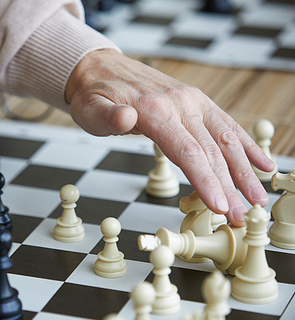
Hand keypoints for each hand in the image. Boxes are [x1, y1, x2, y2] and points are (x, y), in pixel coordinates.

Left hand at [65, 49, 274, 225]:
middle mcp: (180, 103)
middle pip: (211, 151)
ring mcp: (192, 101)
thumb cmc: (95, 94)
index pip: (187, 151)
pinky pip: (226, 124)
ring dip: (244, 171)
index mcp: (155, 109)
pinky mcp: (196, 102)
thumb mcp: (90, 108)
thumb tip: (125, 118)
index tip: (219, 206)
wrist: (102, 68)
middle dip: (229, 187)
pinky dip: (247, 145)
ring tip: (258, 198)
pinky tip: (263, 164)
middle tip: (240, 217)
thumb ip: (107, 117)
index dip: (206, 180)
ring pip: (225, 139)